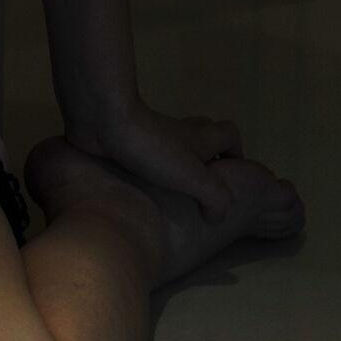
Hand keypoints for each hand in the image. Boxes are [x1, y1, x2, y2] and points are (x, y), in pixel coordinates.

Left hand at [62, 100, 244, 220]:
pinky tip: (144, 191)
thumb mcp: (194, 177)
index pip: (229, 134)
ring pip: (173, 147)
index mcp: (200, 138)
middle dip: (208, 157)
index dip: (235, 153)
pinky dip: (150, 169)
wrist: (105, 123)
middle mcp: (179, 134)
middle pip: (203, 136)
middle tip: (203, 185)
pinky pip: (146, 155)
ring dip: (178, 165)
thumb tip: (218, 217)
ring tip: (174, 194)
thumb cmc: (154, 149)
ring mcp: (152, 137)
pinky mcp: (128, 143)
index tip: (231, 177)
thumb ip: (215, 197)